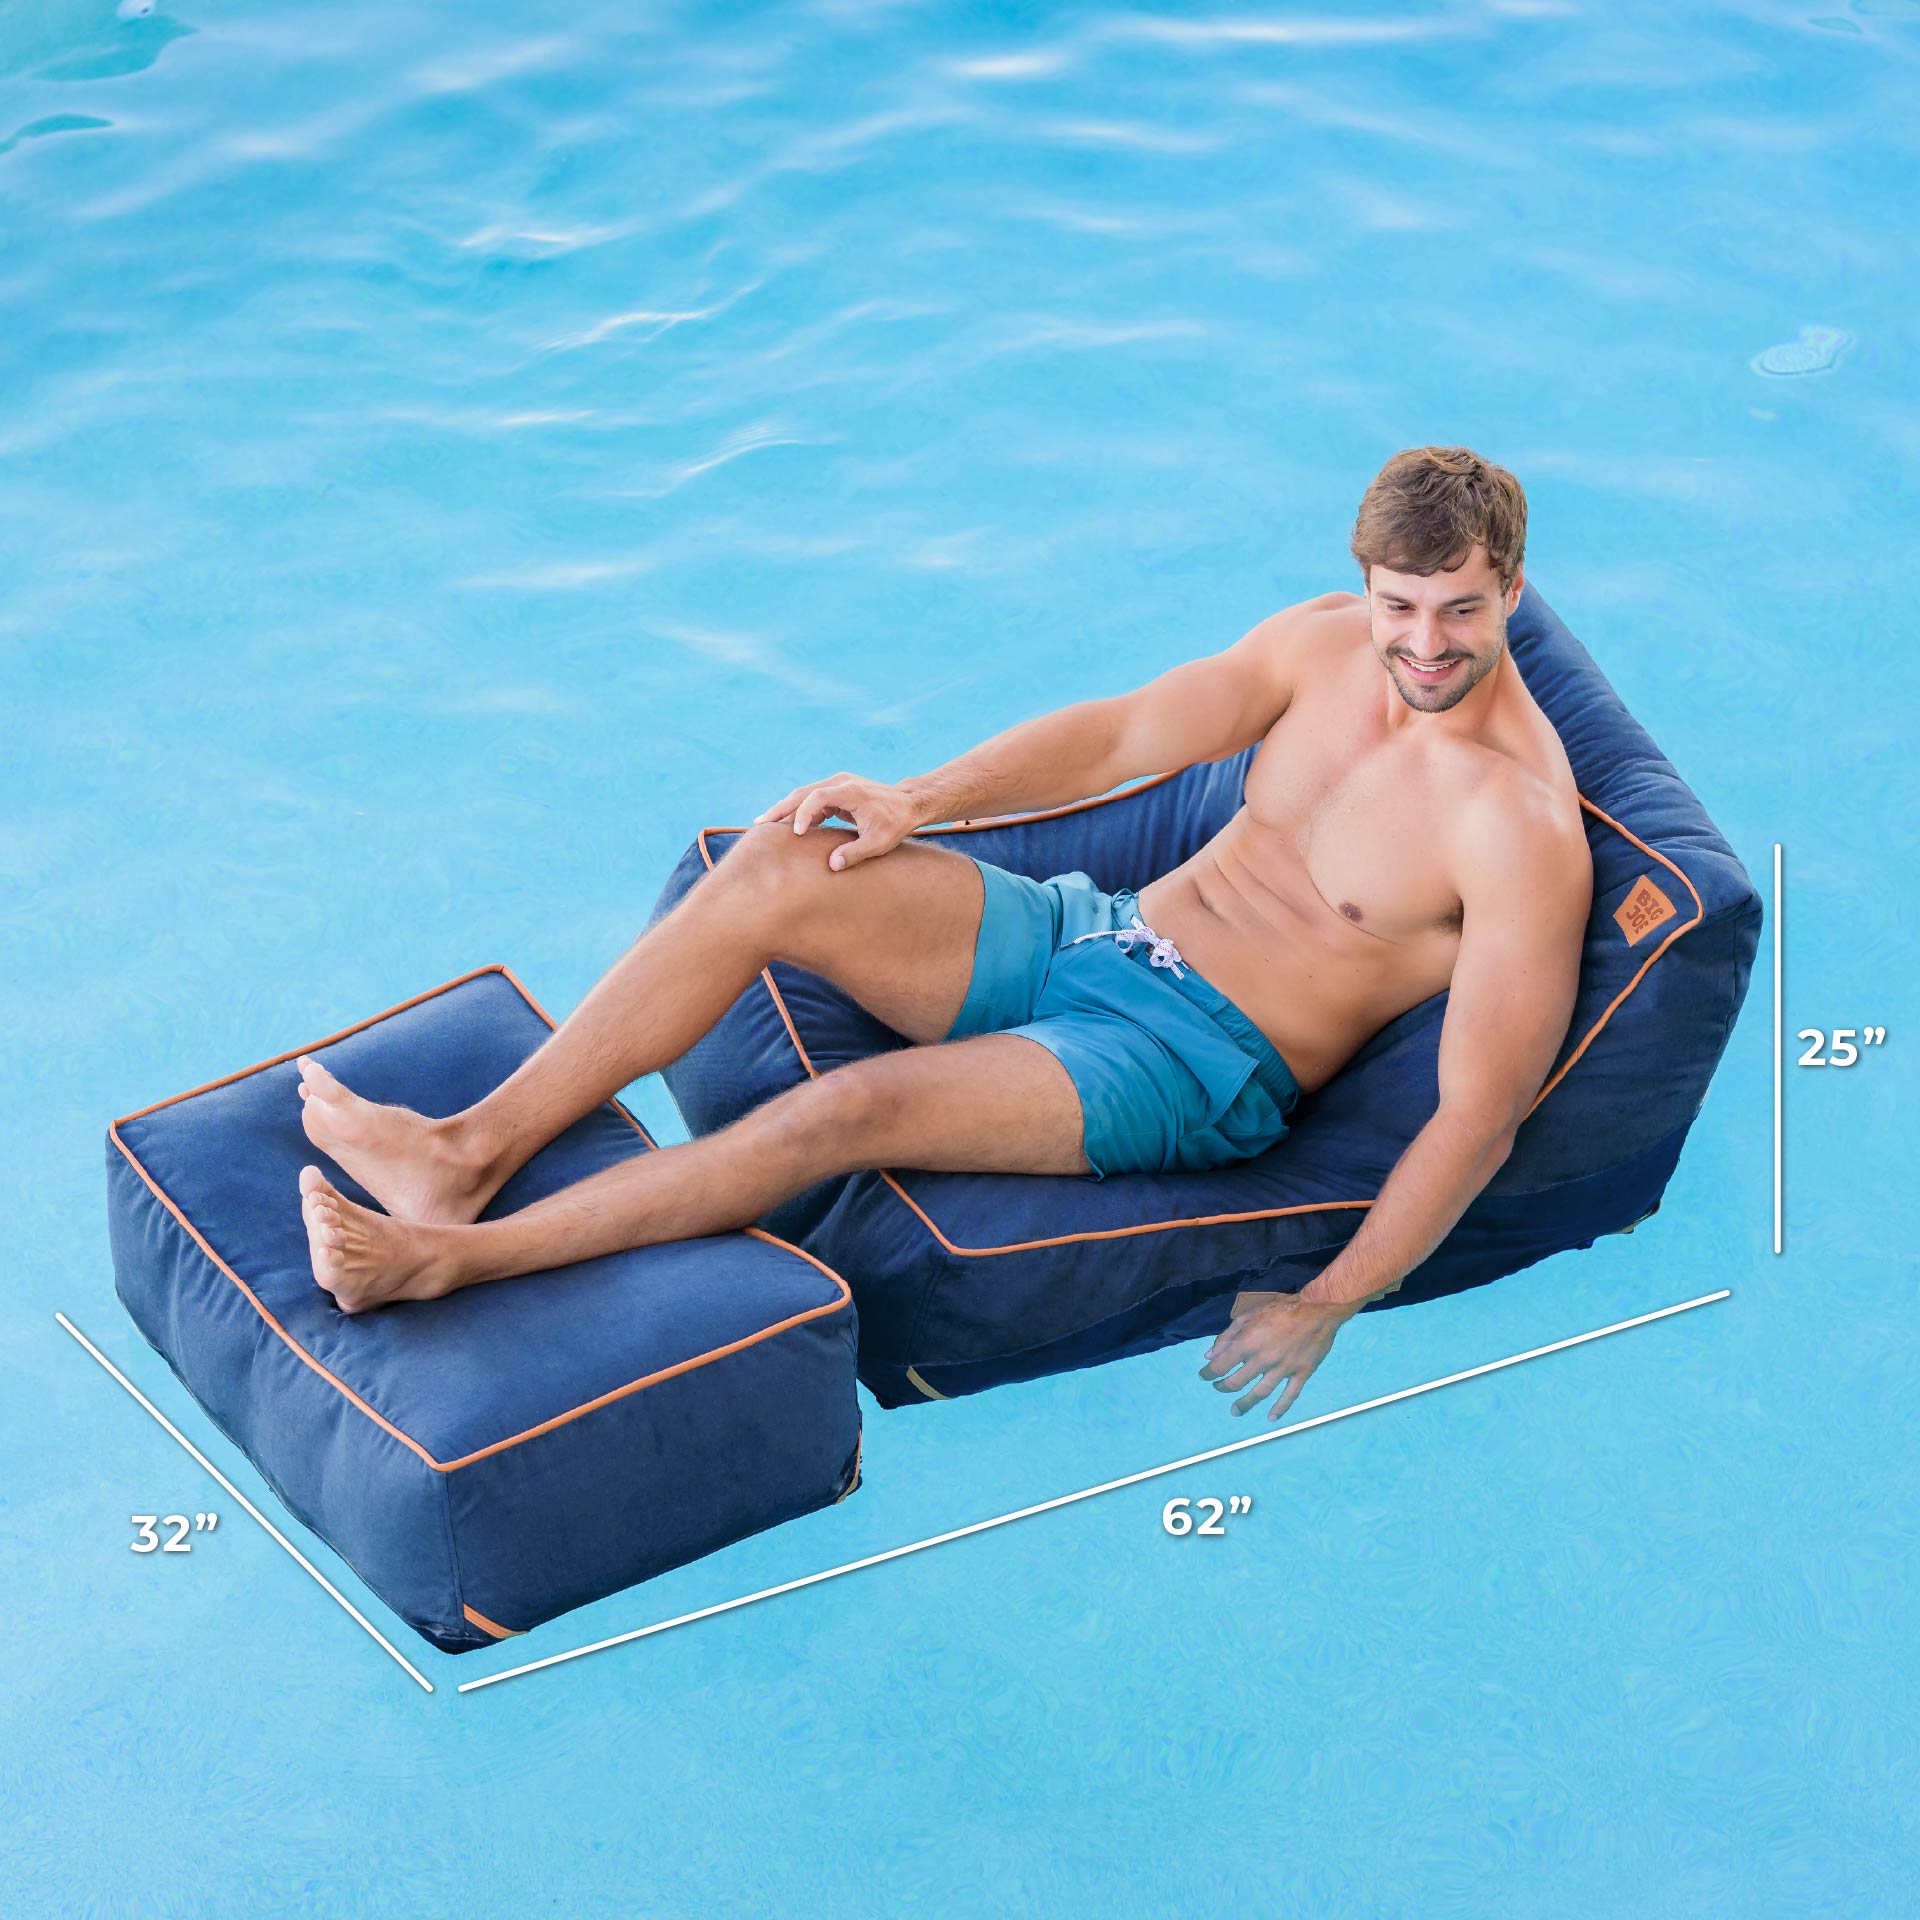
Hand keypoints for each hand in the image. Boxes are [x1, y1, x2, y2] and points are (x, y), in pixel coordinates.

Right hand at [753, 773, 920, 870]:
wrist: (909, 803)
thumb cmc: (896, 823)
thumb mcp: (879, 842)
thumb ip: (855, 853)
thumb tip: (831, 865)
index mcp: (849, 791)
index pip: (817, 797)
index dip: (803, 814)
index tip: (796, 833)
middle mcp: (840, 782)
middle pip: (803, 793)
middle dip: (780, 808)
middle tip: (759, 824)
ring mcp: (837, 784)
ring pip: (804, 795)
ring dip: (785, 809)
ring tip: (764, 825)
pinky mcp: (836, 791)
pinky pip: (812, 800)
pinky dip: (798, 812)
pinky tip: (786, 826)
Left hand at [1197, 1292, 1359, 1419]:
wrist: (1318, 1310)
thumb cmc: (1281, 1310)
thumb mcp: (1250, 1315)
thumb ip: (1228, 1335)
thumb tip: (1209, 1355)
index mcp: (1248, 1343)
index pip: (1221, 1365)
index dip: (1209, 1373)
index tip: (1204, 1376)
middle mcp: (1263, 1359)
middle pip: (1237, 1382)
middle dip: (1223, 1387)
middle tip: (1219, 1388)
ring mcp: (1283, 1369)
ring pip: (1260, 1393)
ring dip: (1245, 1404)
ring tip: (1235, 1411)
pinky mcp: (1301, 1374)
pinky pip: (1290, 1395)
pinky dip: (1280, 1408)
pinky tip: (1271, 1418)